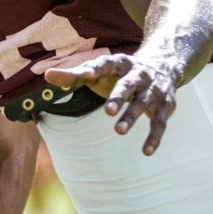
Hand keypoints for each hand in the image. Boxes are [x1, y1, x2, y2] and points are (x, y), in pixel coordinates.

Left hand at [46, 53, 176, 155]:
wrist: (163, 65)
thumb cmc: (119, 73)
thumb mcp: (98, 71)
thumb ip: (74, 75)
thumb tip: (47, 75)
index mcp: (119, 62)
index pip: (106, 63)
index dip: (96, 68)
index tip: (85, 73)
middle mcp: (138, 73)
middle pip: (127, 84)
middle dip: (119, 96)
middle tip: (108, 112)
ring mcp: (153, 88)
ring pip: (143, 102)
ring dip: (133, 116)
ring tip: (119, 131)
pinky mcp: (165, 104)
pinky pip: (160, 121)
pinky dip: (155, 136)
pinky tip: (147, 151)